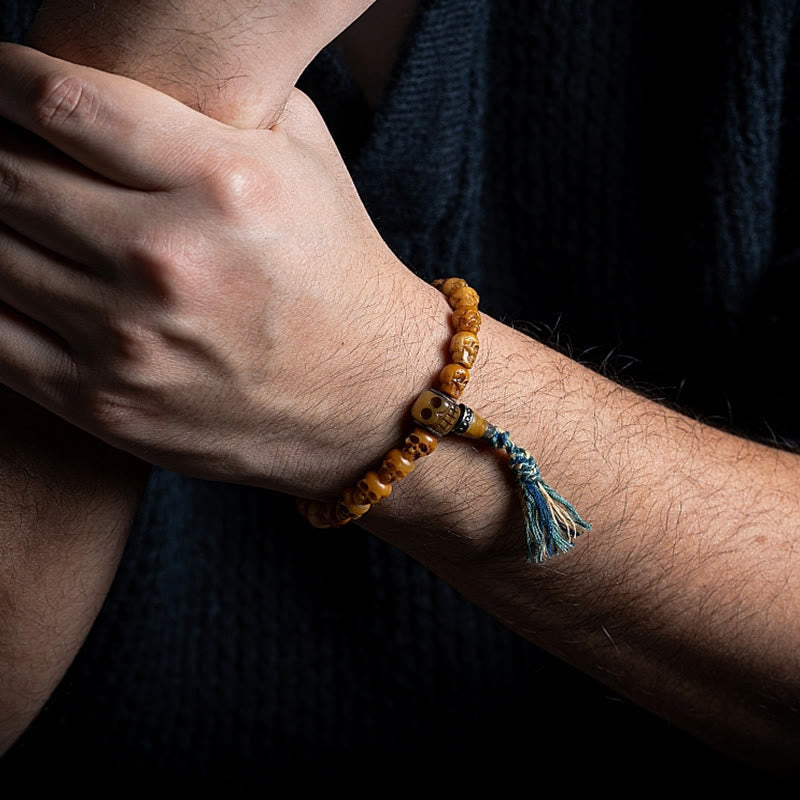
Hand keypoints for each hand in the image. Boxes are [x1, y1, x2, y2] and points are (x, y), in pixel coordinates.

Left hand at [0, 44, 446, 493]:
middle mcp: (171, 260)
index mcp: (225, 184)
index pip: (63, 103)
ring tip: (7, 213)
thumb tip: (148, 61)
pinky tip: (10, 276)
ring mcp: (132, 342)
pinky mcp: (109, 405)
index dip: (1, 77)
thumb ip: (231, 99)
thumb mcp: (308, 162)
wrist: (370, 396)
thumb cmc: (337, 272)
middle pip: (7, 177)